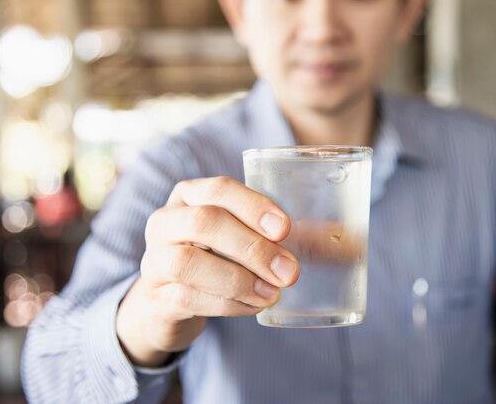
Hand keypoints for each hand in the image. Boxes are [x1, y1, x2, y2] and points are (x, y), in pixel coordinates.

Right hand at [116, 176, 299, 366]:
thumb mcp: (238, 237)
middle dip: (252, 247)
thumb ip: (281, 236)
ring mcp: (154, 260)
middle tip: (289, 271)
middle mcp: (165, 221)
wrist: (168, 302)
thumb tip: (341, 237)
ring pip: (189, 262)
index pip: (219, 189)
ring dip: (238, 280)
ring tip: (272, 293)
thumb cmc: (214, 258)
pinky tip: (253, 306)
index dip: (253, 206)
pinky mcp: (156, 296)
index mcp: (189, 195)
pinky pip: (187, 297)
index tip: (285, 229)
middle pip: (204, 222)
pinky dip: (227, 304)